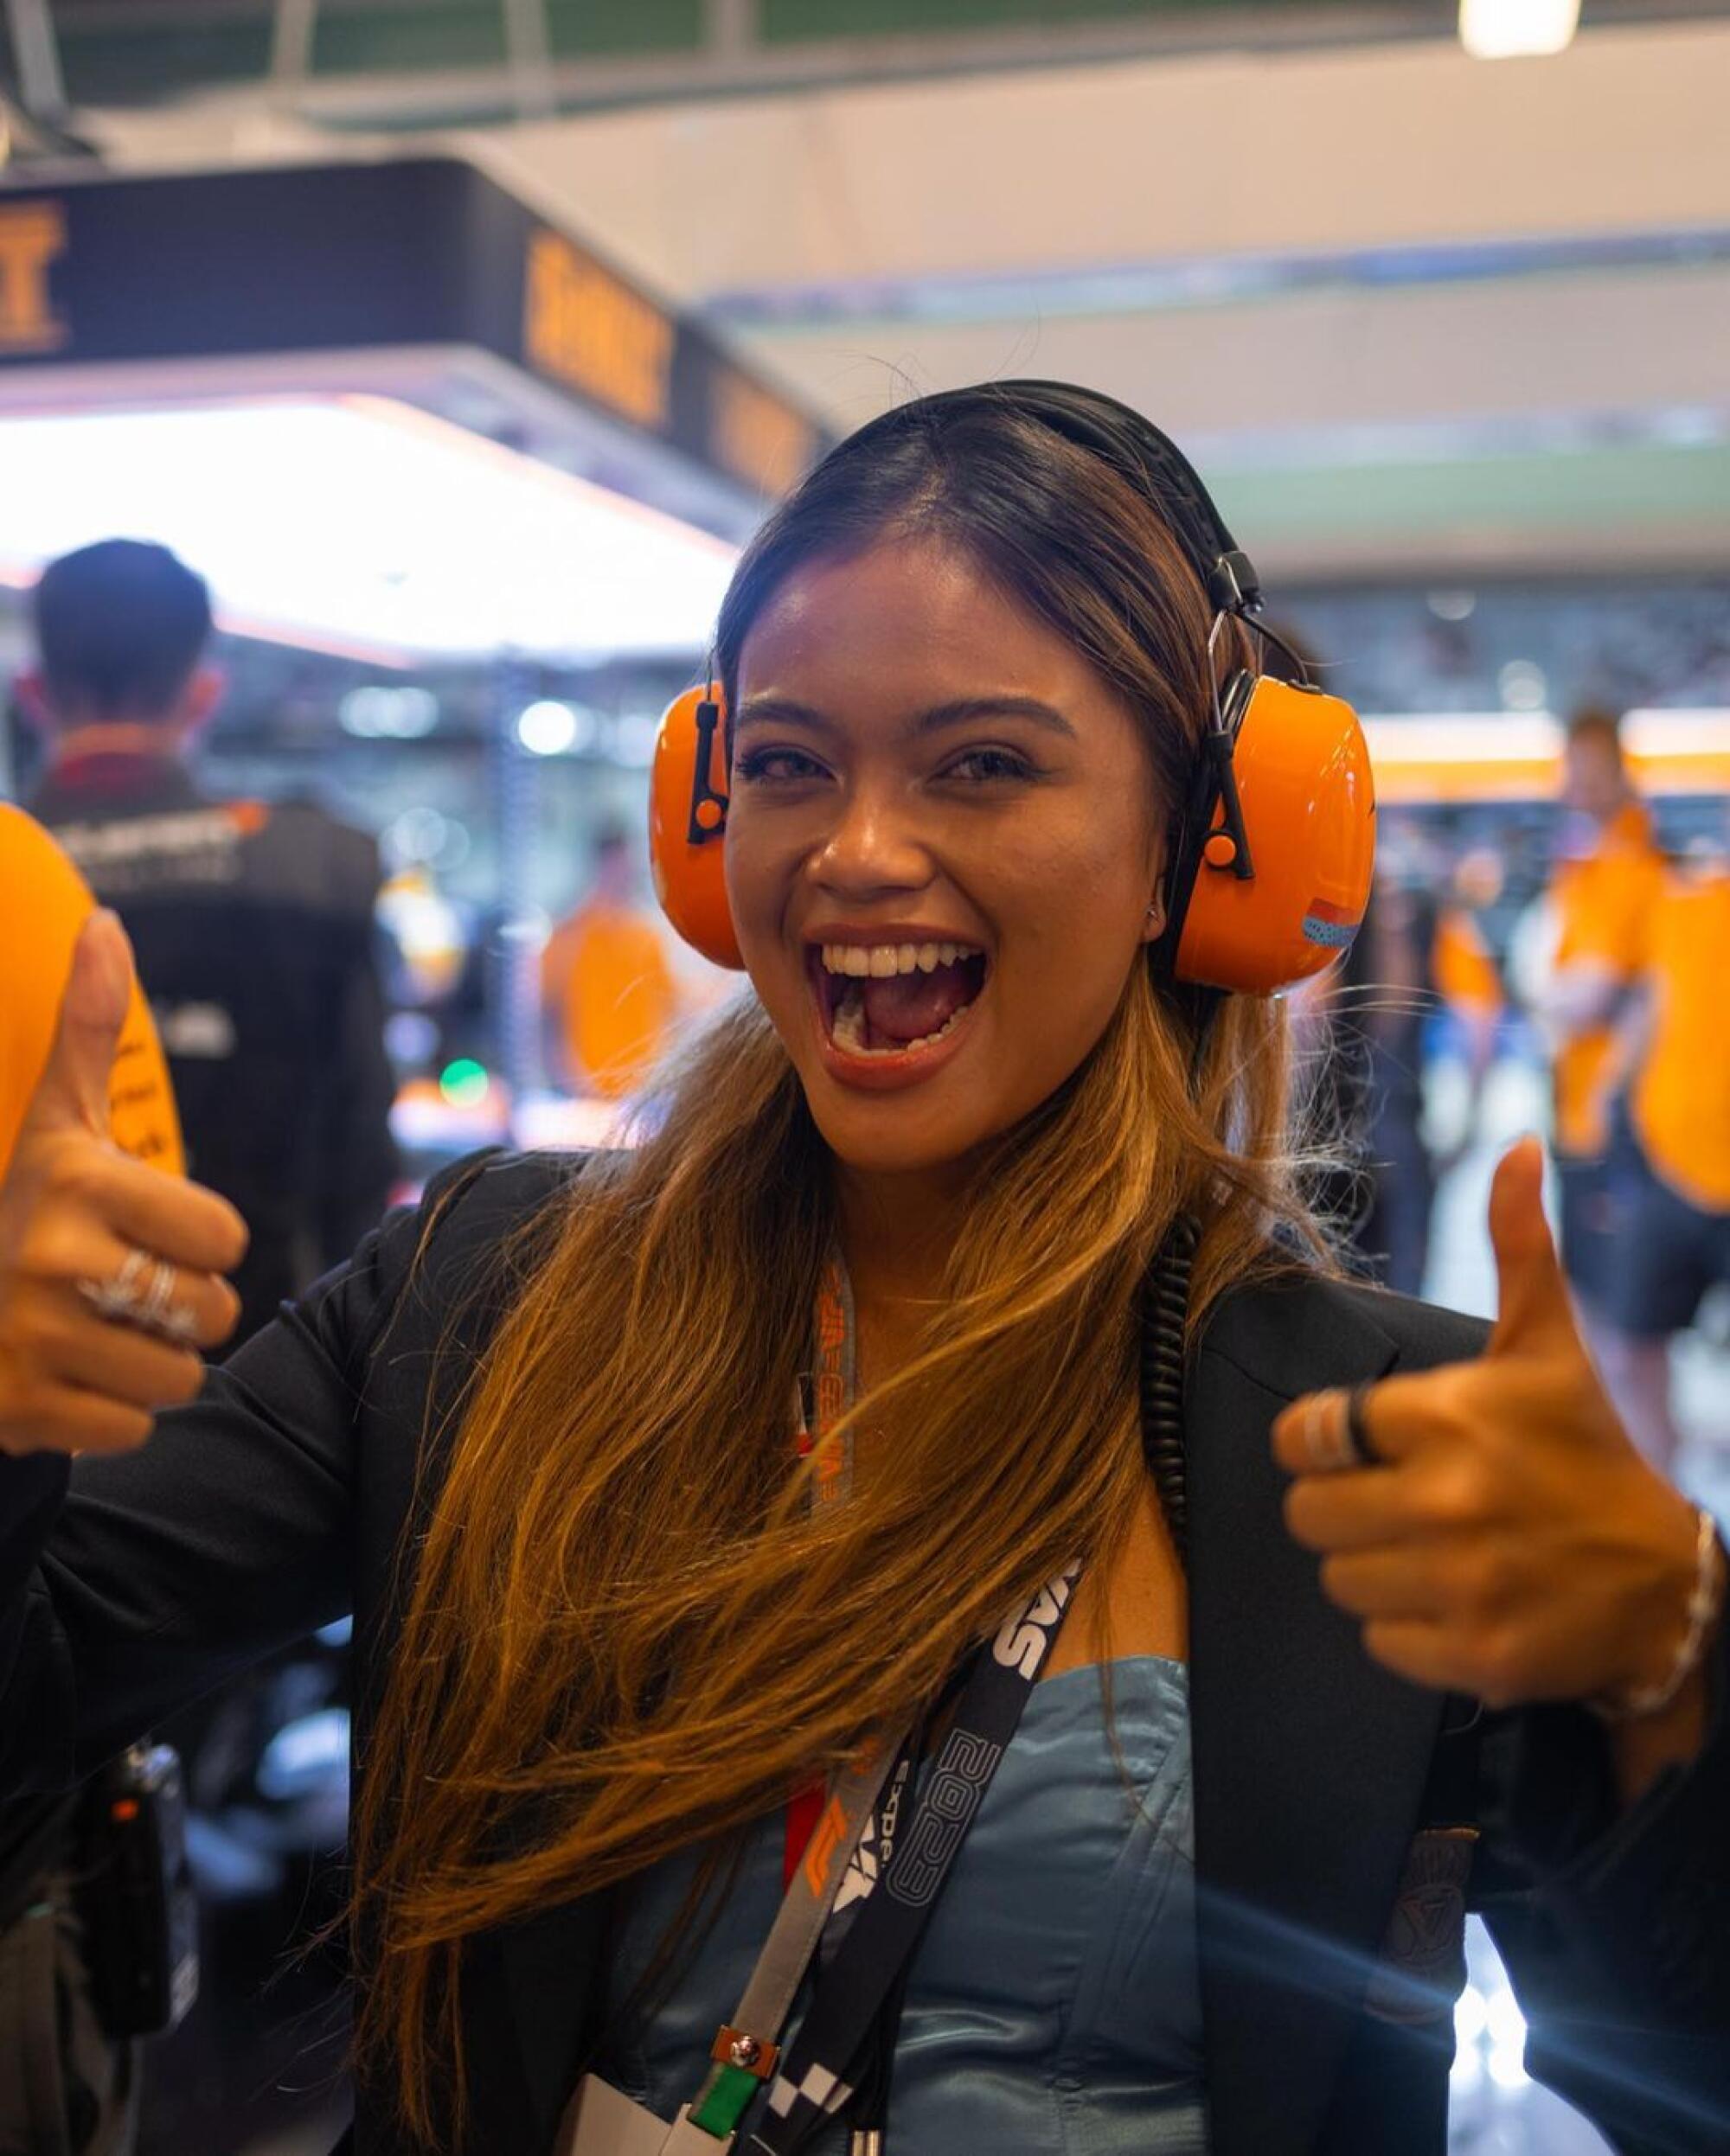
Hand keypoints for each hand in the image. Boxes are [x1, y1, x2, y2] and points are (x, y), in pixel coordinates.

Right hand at [0, 912, 247, 1456]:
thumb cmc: (18, 1210)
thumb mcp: (53, 1123)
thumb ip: (84, 1031)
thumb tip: (105, 924)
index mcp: (73, 1184)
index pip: (223, 1236)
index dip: (201, 1240)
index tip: (151, 1231)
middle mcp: (50, 1261)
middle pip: (210, 1313)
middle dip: (182, 1308)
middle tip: (124, 1288)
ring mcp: (30, 1344)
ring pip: (177, 1376)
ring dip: (151, 1362)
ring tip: (95, 1330)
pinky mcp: (21, 1414)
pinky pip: (131, 1429)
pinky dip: (110, 1414)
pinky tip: (66, 1376)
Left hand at [1272, 1137, 1703, 1711]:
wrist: (1667, 1583)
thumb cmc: (1587, 1455)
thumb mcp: (1547, 1348)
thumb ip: (1517, 1247)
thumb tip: (1519, 1151)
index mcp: (1447, 1416)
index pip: (1307, 1433)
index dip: (1323, 1442)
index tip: (1356, 1447)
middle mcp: (1448, 1498)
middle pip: (1307, 1514)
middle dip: (1343, 1508)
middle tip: (1400, 1504)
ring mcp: (1461, 1580)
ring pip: (1338, 1579)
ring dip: (1373, 1570)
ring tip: (1433, 1551)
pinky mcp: (1473, 1652)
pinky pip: (1377, 1643)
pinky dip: (1408, 1630)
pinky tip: (1458, 1599)